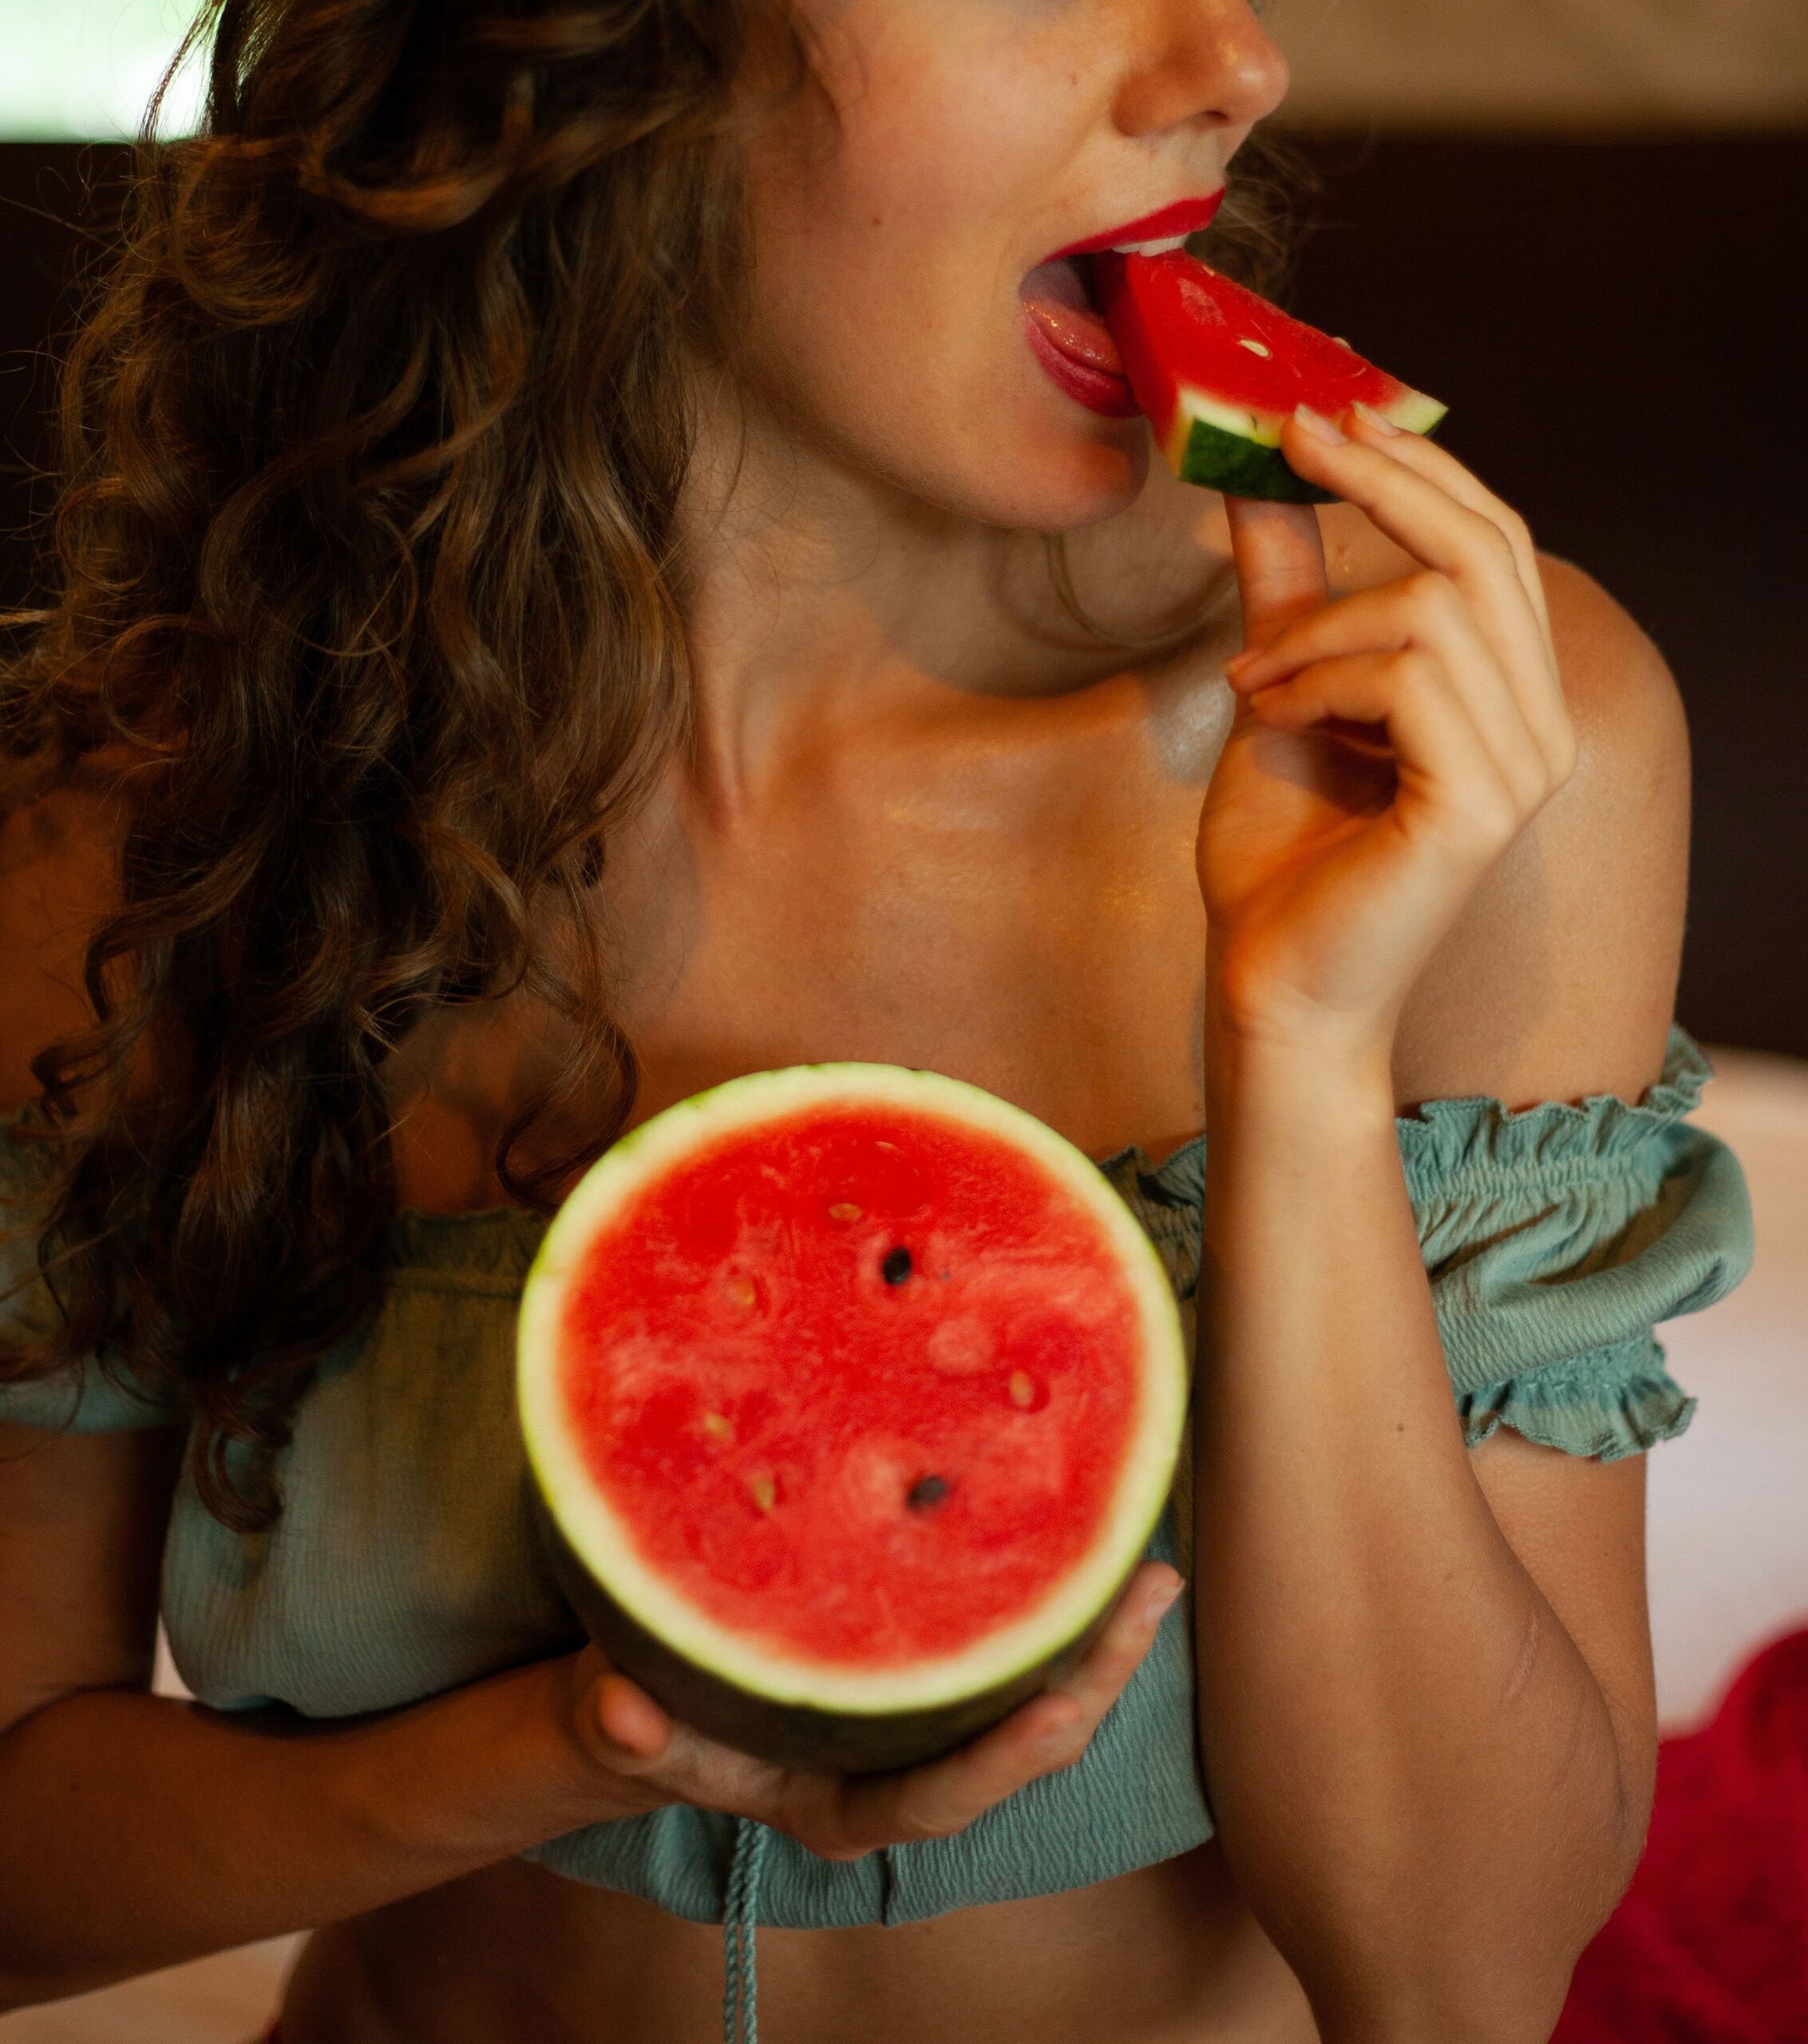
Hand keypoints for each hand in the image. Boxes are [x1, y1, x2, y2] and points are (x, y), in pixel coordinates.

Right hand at [553, 1560, 1181, 1860]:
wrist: (663, 1705)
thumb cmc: (654, 1718)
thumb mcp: (625, 1726)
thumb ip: (626, 1729)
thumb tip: (621, 1712)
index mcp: (845, 1803)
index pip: (939, 1795)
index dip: (996, 1760)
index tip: (1056, 1714)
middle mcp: (904, 1765)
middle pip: (1018, 1738)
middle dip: (1091, 1674)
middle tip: (1147, 1594)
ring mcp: (927, 1714)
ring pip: (1032, 1683)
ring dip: (1094, 1627)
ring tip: (1152, 1560)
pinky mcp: (932, 1655)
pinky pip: (1009, 1631)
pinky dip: (1051, 1587)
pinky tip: (1088, 1522)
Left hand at [1196, 404, 1577, 1070]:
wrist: (1267, 983)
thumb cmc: (1277, 860)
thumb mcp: (1280, 693)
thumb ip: (1289, 596)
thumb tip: (1261, 485)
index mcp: (1506, 696)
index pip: (1495, 546)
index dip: (1418, 466)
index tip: (1325, 415)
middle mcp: (1538, 726)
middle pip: (1490, 549)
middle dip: (1387, 478)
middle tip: (1291, 440)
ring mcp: (1522, 767)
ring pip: (1435, 608)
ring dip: (1317, 627)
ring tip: (1251, 681)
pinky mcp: (1481, 805)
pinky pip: (1409, 677)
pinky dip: (1320, 678)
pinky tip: (1269, 716)